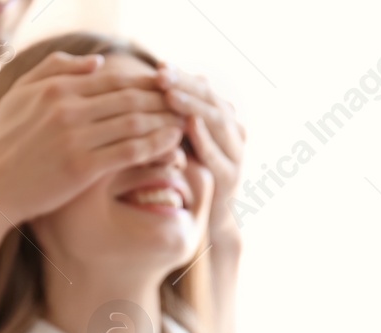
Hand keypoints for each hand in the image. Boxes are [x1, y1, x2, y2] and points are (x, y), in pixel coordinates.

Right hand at [0, 51, 186, 222]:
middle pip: (129, 97)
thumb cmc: (5, 142)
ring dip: (165, 121)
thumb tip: (98, 62)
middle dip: (163, 99)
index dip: (145, 83)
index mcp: (55, 88)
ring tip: (186, 122)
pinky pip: (130, 152)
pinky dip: (156, 146)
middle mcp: (67, 108)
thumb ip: (56, 71)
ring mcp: (75, 138)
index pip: (114, 79)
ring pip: (134, 123)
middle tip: (186, 103)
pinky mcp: (82, 167)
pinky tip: (173, 145)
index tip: (167, 88)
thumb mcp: (20, 95)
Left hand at [158, 65, 244, 246]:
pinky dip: (204, 139)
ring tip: (171, 95)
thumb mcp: (177, 140)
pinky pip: (218, 154)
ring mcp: (236, 154)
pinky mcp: (231, 178)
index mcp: (222, 118)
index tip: (160, 66)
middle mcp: (234, 131)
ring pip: (218, 121)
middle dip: (186, 86)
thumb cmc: (187, 173)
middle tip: (162, 75)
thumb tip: (145, 83)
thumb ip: (169, 117)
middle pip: (211, 99)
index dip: (183, 76)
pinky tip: (188, 126)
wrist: (209, 218)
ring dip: (193, 106)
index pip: (203, 88)